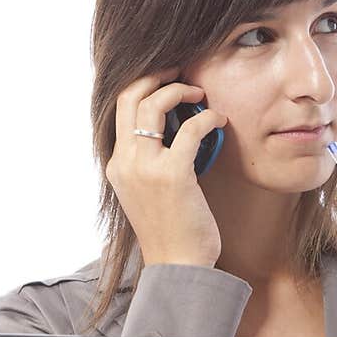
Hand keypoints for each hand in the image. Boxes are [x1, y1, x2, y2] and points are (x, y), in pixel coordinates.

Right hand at [105, 66, 228, 268]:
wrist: (179, 266)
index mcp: (117, 165)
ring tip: (200, 93)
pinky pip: (190, 129)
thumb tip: (176, 132)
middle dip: (156, 74)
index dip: (143, 85)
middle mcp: (124, 162)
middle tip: (181, 70)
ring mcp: (145, 167)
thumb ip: (152, 163)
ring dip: (180, 89)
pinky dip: (207, 117)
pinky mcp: (173, 174)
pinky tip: (219, 120)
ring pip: (153, 104)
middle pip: (128, 95)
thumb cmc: (173, 231)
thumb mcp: (149, 192)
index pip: (120, 108)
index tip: (167, 79)